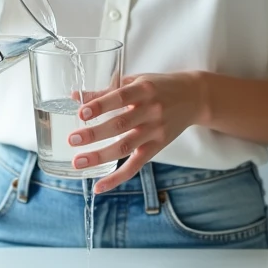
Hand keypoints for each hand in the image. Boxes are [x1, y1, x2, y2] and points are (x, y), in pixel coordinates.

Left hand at [68, 72, 208, 193]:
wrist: (194, 97)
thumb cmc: (159, 87)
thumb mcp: (135, 81)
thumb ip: (107, 91)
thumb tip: (75, 96)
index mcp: (143, 90)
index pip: (120, 98)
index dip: (100, 105)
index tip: (81, 113)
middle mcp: (151, 111)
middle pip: (121, 125)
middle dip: (95, 133)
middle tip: (72, 140)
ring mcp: (155, 131)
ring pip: (126, 147)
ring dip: (100, 156)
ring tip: (78, 161)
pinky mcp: (158, 147)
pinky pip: (136, 165)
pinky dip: (117, 178)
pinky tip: (99, 186)